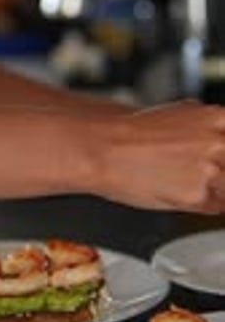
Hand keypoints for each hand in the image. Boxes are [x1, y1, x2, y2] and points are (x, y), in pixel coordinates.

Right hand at [93, 100, 224, 212]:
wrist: (108, 148)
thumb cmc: (136, 133)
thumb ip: (211, 127)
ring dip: (217, 190)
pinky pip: (215, 207)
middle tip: (203, 170)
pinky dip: (201, 203)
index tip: (218, 160)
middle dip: (222, 172)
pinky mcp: (198, 196)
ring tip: (189, 179)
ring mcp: (211, 170)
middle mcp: (220, 143)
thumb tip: (221, 136)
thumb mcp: (185, 114)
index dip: (222, 156)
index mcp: (219, 117)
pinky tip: (179, 189)